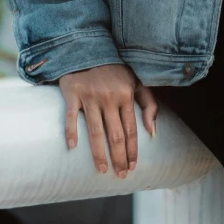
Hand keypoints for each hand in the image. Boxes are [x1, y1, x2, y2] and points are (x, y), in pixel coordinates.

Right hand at [57, 61, 158, 176]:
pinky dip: (71, 132)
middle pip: (115, 135)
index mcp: (126, 95)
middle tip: (120, 175)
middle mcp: (109, 98)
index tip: (132, 167)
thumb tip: (153, 131)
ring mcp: (90, 96)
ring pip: (95, 131)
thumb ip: (149, 104)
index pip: (131, 130)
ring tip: (102, 170)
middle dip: (119, 157)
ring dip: (99, 153)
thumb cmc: (115, 70)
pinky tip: (72, 148)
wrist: (88, 48)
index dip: (132, 150)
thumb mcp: (137, 82)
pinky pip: (71, 116)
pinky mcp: (72, 93)